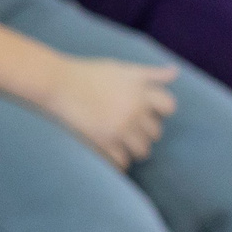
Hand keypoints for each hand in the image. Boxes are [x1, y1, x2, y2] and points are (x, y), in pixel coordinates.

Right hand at [40, 54, 176, 168]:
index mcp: (141, 91)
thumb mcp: (121, 68)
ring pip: (142, 150)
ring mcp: (120, 126)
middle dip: (144, 132)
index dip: (160, 112)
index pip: (168, 107)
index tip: (146, 113)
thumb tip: (174, 72)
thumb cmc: (87, 73)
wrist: (57, 82)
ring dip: (134, 149)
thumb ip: (150, 73)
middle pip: (155, 132)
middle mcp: (135, 109)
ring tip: (122, 147)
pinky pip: (122, 161)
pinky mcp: (104, 140)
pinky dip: (120, 163)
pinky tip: (112, 157)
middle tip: (130, 132)